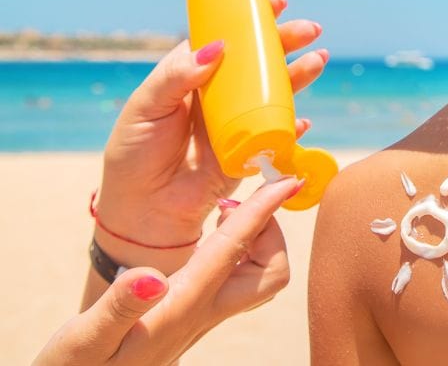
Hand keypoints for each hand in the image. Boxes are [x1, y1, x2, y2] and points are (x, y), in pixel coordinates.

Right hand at [35, 177, 299, 365]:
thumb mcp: (84, 341)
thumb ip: (118, 309)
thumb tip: (151, 279)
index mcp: (182, 308)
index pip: (233, 250)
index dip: (262, 212)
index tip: (286, 181)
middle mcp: (204, 312)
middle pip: (271, 273)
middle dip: (271, 231)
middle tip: (234, 204)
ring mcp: (204, 316)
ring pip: (260, 277)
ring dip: (258, 239)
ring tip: (222, 214)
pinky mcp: (196, 314)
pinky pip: (240, 277)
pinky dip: (241, 248)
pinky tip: (212, 234)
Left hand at [93, 0, 326, 272]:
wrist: (142, 212)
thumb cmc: (135, 154)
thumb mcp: (146, 107)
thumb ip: (177, 76)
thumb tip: (217, 48)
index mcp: (191, 75)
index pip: (225, 38)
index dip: (249, 20)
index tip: (272, 3)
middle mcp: (218, 95)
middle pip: (257, 62)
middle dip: (284, 43)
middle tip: (309, 30)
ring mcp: (236, 122)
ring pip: (274, 92)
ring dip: (298, 76)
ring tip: (318, 60)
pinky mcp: (249, 152)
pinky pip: (279, 134)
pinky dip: (294, 127)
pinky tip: (304, 119)